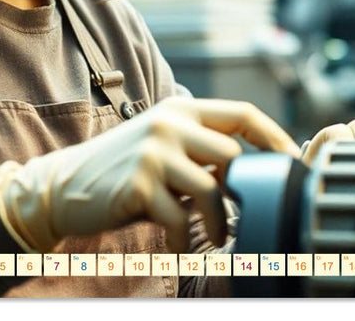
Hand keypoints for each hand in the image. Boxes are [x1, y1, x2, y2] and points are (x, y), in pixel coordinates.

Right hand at [0, 96, 299, 253]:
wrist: (63, 186)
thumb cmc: (122, 170)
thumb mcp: (163, 145)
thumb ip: (201, 147)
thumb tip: (255, 167)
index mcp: (181, 108)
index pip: (242, 113)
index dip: (273, 137)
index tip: (291, 162)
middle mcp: (169, 123)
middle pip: (234, 153)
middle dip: (246, 188)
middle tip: (249, 212)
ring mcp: (153, 151)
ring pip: (212, 188)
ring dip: (219, 221)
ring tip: (215, 236)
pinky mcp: (139, 183)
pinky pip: (178, 217)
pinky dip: (182, 239)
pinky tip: (177, 245)